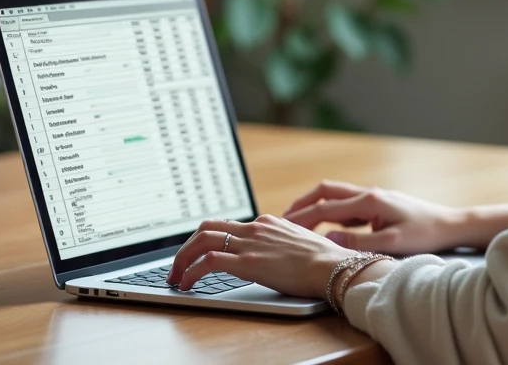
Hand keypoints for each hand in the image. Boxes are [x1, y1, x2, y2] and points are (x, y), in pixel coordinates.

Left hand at [166, 215, 353, 295]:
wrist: (331, 266)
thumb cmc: (323, 260)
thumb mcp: (299, 243)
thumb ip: (282, 244)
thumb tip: (278, 255)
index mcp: (266, 222)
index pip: (227, 224)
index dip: (207, 239)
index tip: (199, 253)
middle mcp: (254, 228)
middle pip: (206, 227)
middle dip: (186, 246)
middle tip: (178, 265)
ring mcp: (250, 244)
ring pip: (201, 241)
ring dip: (182, 259)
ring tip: (175, 276)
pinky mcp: (247, 263)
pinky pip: (207, 263)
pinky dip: (190, 273)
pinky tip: (186, 285)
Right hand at [282, 180, 465, 254]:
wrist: (450, 225)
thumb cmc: (425, 234)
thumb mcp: (391, 244)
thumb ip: (358, 242)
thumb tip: (329, 240)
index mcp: (369, 201)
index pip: (325, 208)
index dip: (302, 218)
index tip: (283, 227)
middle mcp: (369, 194)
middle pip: (326, 192)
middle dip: (303, 203)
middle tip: (284, 218)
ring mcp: (374, 198)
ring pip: (336, 197)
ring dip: (317, 207)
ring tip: (299, 223)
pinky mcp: (379, 205)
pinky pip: (348, 206)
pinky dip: (332, 213)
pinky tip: (329, 228)